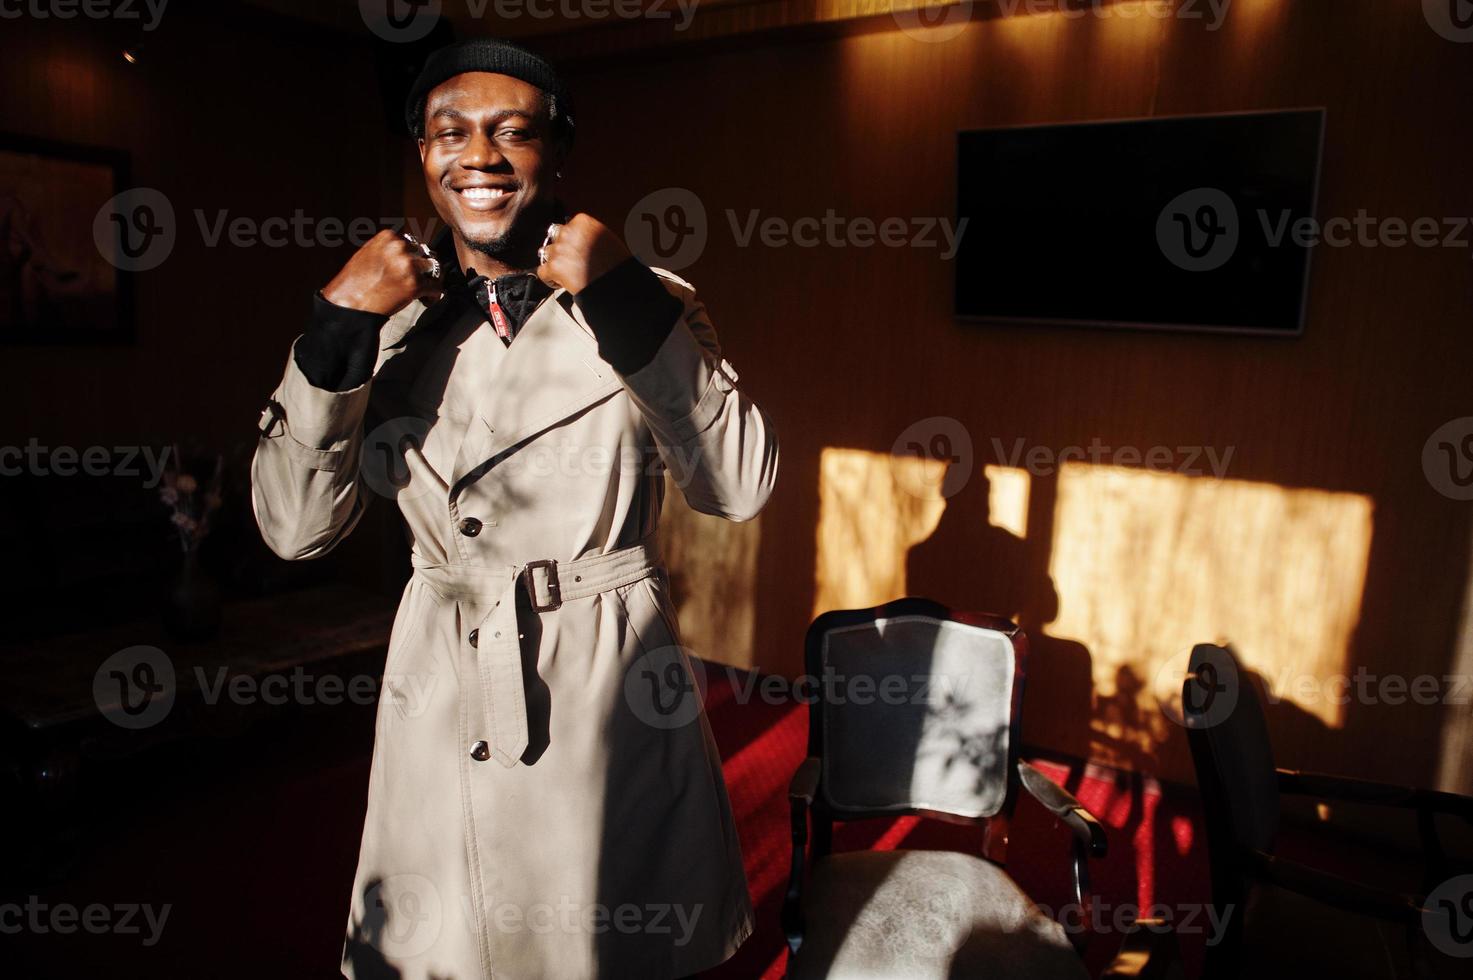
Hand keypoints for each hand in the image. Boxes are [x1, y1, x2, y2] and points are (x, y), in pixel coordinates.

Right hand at [321, 229, 442, 315]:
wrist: (349, 305)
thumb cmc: (353, 284)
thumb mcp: (366, 254)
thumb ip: (385, 250)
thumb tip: (401, 252)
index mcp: (387, 238)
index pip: (411, 243)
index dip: (412, 256)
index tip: (410, 265)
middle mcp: (399, 248)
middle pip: (423, 254)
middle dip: (421, 267)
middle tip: (416, 278)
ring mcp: (408, 266)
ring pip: (432, 269)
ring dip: (429, 280)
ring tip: (423, 290)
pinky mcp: (416, 284)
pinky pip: (436, 287)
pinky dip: (434, 294)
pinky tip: (427, 299)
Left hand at [535, 213, 630, 294]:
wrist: (614, 284)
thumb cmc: (616, 264)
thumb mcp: (606, 238)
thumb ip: (589, 234)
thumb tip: (581, 238)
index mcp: (582, 221)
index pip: (568, 226)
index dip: (571, 238)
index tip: (577, 248)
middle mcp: (568, 232)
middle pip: (555, 237)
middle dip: (560, 247)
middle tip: (570, 259)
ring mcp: (559, 249)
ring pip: (547, 253)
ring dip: (554, 262)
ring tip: (566, 273)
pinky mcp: (553, 267)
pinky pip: (542, 272)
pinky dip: (550, 278)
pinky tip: (561, 283)